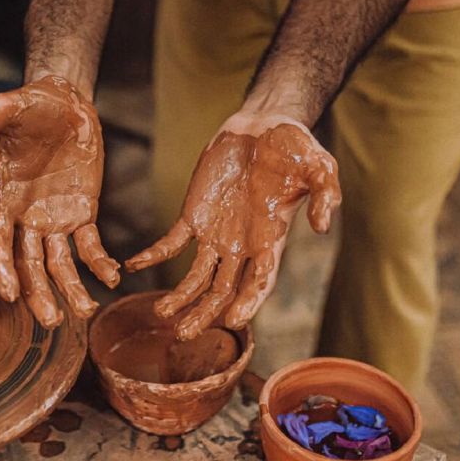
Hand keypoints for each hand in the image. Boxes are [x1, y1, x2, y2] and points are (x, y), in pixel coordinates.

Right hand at [0, 75, 119, 327]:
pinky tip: (113, 277)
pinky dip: (100, 263)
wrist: (64, 102)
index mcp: (2, 199)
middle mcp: (25, 218)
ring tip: (86, 311)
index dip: (2, 270)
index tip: (10, 295)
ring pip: (59, 264)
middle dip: (37, 295)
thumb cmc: (30, 105)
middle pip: (28, 267)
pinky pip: (90, 246)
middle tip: (50, 322)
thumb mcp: (7, 106)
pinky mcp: (82, 213)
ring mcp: (54, 219)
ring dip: (70, 290)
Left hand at [126, 114, 340, 339]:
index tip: (231, 320)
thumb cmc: (294, 146)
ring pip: (196, 277)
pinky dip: (153, 254)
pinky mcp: (193, 216)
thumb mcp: (320, 166)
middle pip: (222, 291)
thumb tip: (322, 227)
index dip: (247, 302)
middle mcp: (242, 246)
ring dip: (179, 297)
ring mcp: (216, 234)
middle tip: (184, 335)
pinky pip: (171, 242)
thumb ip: (325, 195)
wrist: (262, 125)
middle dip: (205, 314)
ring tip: (160, 314)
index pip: (259, 282)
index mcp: (271, 240)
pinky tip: (134, 265)